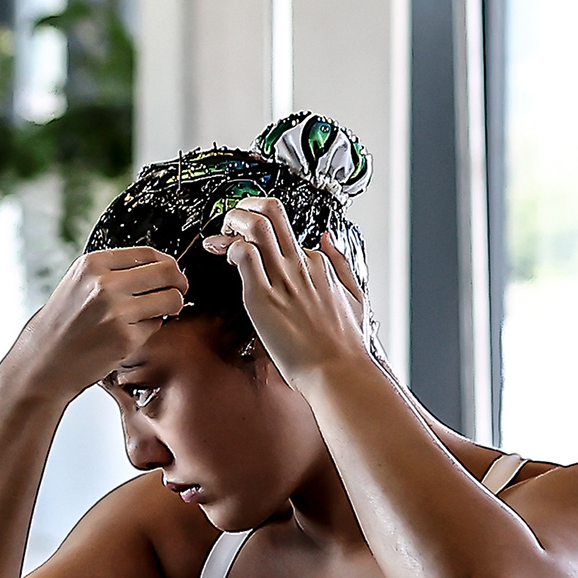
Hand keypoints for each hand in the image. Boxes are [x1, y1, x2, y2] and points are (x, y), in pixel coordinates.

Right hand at [11, 246, 193, 394]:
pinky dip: (150, 329)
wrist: (43, 360)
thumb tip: (157, 267)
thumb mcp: (78, 283)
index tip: (170, 273)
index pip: (148, 253)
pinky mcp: (126, 337)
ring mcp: (116, 311)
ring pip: (171, 299)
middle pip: (167, 272)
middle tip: (178, 290)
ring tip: (155, 313)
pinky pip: (157, 325)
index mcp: (92, 264)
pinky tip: (130, 333)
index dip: (166, 264)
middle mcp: (104, 284)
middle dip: (179, 282)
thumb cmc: (61, 324)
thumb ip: (112, 272)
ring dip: (171, 306)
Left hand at [205, 196, 369, 380]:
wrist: (338, 370)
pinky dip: (229, 247)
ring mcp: (283, 278)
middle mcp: (300, 265)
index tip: (248, 242)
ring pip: (256, 226)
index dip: (262, 235)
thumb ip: (340, 263)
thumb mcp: (355, 295)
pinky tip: (224, 257)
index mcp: (318, 265)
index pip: (286, 234)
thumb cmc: (344, 344)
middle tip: (232, 221)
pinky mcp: (264, 295)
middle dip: (245, 207)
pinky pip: (244, 255)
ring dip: (233, 222)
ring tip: (222, 236)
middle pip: (272, 212)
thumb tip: (328, 238)